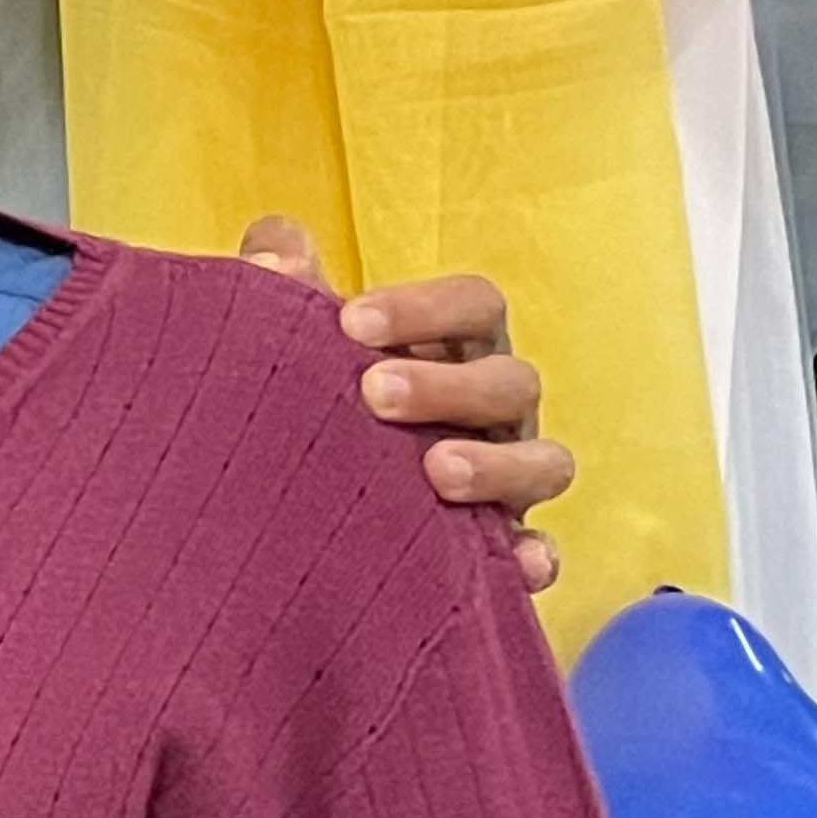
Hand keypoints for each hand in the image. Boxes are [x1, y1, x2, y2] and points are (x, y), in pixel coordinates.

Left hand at [241, 218, 569, 597]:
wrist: (287, 502)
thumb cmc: (309, 398)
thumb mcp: (293, 343)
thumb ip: (282, 290)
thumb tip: (273, 251)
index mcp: (454, 347)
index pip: (474, 305)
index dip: (425, 308)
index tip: (350, 322)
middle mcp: (492, 408)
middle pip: (511, 381)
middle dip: (448, 386)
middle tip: (374, 393)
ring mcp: (506, 477)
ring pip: (543, 461)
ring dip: (497, 465)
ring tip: (436, 472)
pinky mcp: (498, 546)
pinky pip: (536, 554)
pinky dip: (533, 558)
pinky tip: (516, 566)